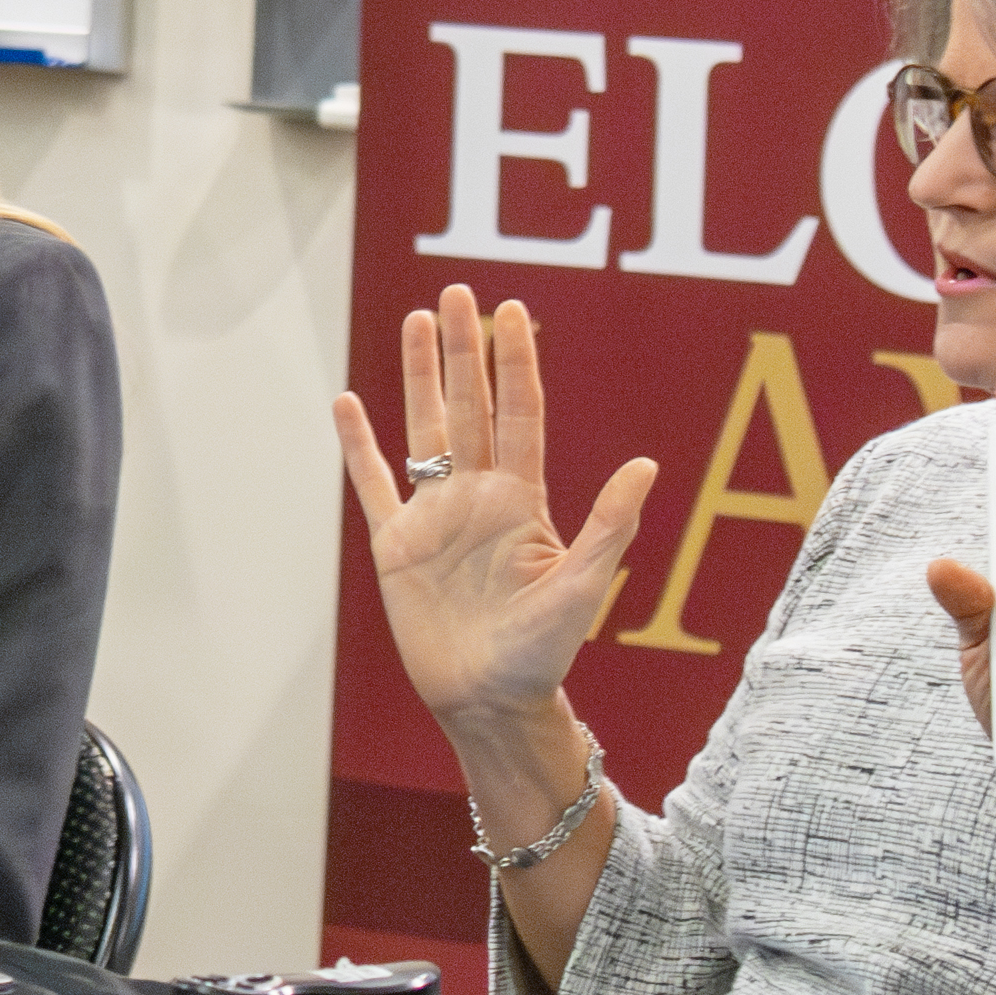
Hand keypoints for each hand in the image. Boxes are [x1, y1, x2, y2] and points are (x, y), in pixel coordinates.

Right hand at [335, 287, 660, 739]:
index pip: (519, 413)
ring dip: (417, 376)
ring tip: (413, 321)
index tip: (509, 311)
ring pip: (424, 429)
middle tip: (456, 292)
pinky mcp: (396, 544)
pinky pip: (373, 483)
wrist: (488, 702)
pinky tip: (348, 403)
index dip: (514, 361)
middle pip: (469, 405)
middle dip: (463, 349)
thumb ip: (607, 526)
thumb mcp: (582, 589)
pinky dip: (359, 445)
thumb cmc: (542, 654)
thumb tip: (647, 465)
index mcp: (523, 499)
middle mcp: (478, 496)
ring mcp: (435, 516)